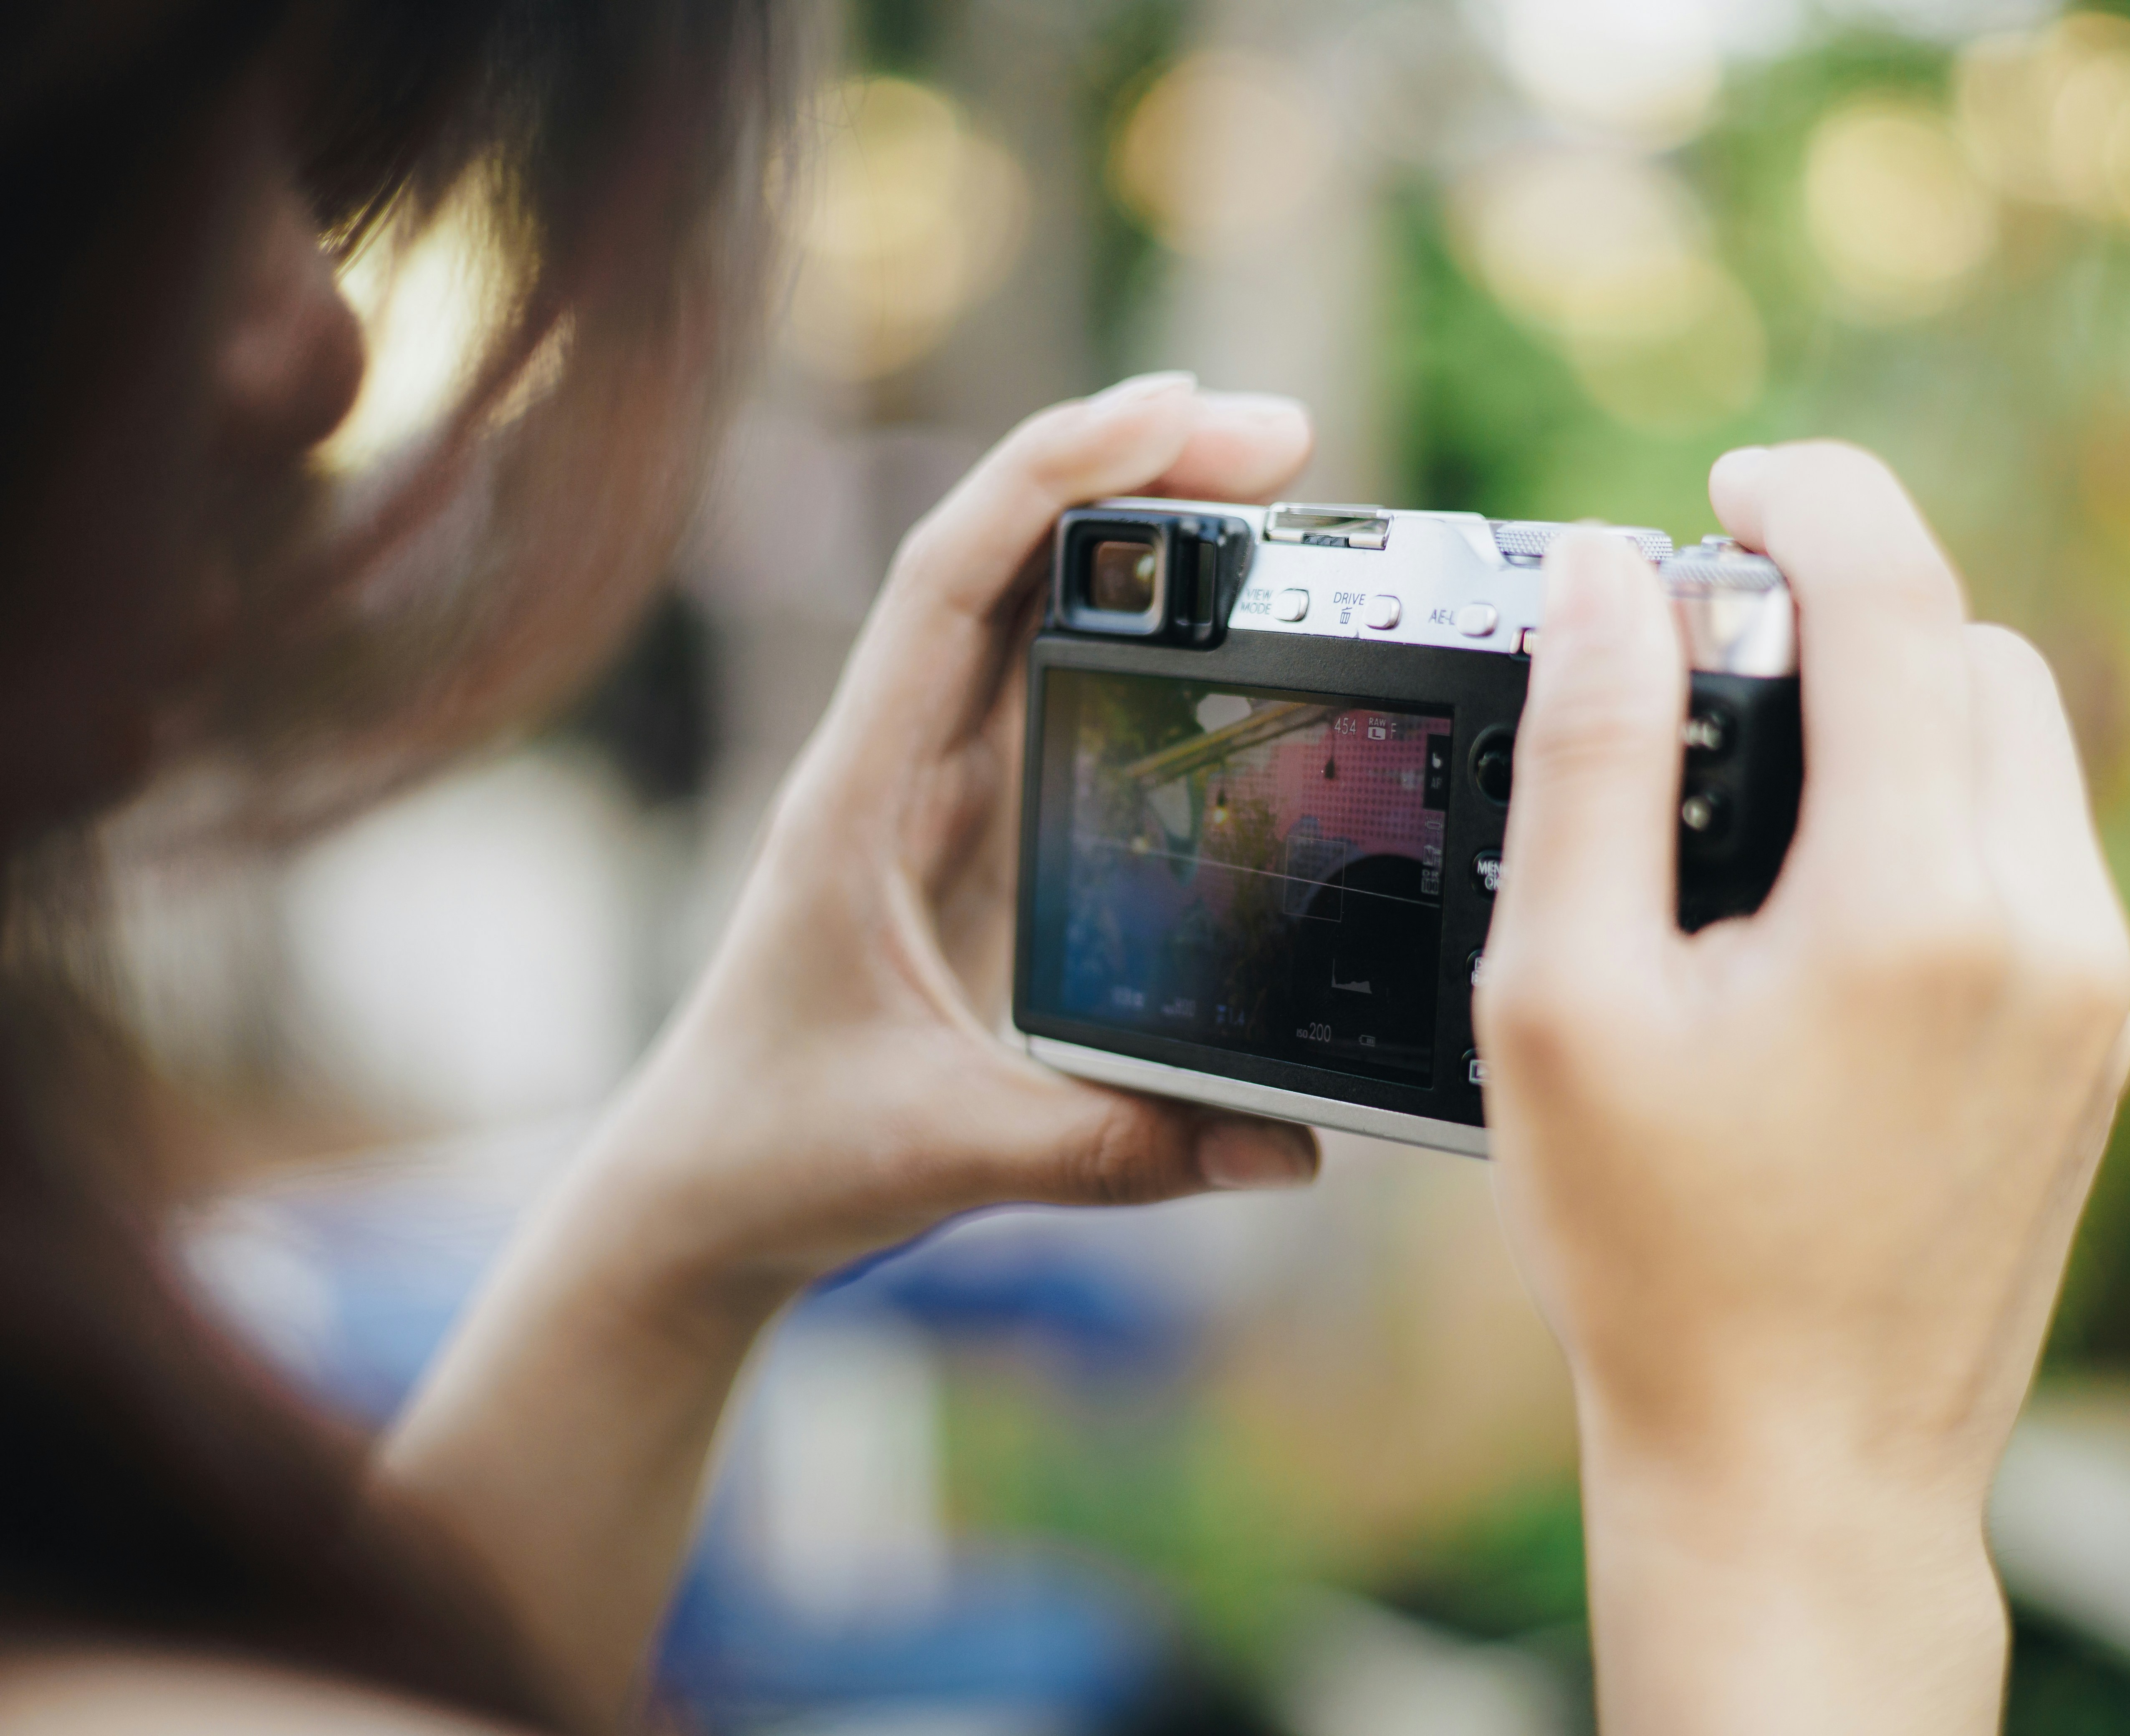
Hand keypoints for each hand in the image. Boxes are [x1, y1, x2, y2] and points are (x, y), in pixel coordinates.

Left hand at [588, 374, 1323, 1303]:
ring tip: (1269, 486)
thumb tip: (1288, 1147)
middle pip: (1006, 560)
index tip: (1175, 411)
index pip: (949, 582)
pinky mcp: (970, 825)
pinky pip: (1050, 683)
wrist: (704, 1189)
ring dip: (1139, 532)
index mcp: (857, 797)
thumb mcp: (946, 1153)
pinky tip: (1217, 604)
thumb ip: (1112, 1149)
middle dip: (1134, 474)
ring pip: (1030, 606)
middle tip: (1277, 438)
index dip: (1055, 477)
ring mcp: (931, 786)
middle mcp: (892, 762)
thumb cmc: (783, 1150)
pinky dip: (1134, 620)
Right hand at [1473, 443, 2129, 1732]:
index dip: (1809, 497)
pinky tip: (1826, 888)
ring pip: (2021, 741)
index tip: (1728, 485)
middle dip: (1849, 605)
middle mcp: (2047, 925)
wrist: (1799, 1463)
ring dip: (1903, 704)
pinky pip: (2033, 844)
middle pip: (1974, 650)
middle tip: (1712, 649)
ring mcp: (2094, 988)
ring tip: (1762, 775)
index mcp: (1915, 903)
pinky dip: (1940, 804)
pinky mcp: (2097, 1037)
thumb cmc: (1657, 1254)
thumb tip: (1607, 580)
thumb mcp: (1564, 999)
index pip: (1898, 593)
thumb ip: (1587, 763)